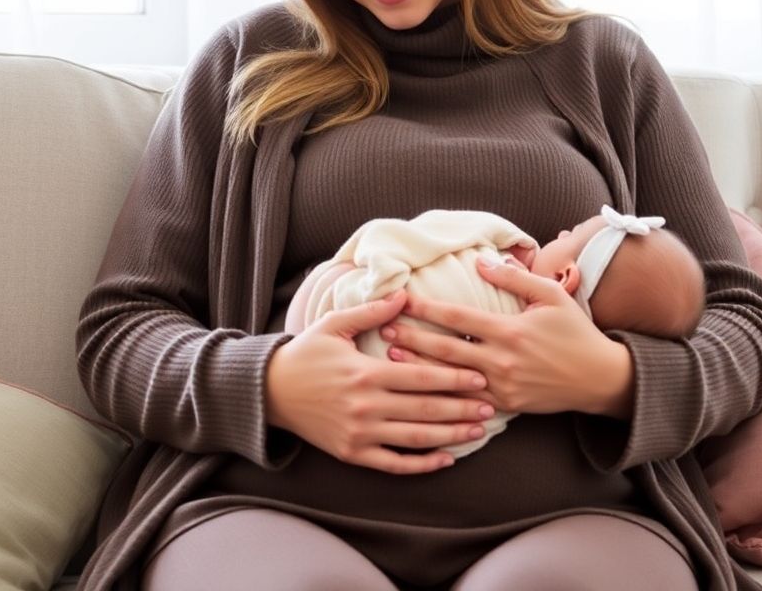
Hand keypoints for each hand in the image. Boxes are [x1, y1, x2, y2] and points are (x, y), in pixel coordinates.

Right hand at [266, 288, 497, 474]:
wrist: (269, 391)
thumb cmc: (306, 352)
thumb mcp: (335, 324)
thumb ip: (372, 311)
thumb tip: (405, 295)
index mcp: (365, 372)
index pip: (419, 376)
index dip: (452, 377)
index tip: (480, 375)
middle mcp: (365, 406)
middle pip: (424, 409)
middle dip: (461, 407)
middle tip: (492, 405)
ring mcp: (359, 433)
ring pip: (414, 438)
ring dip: (450, 435)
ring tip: (478, 430)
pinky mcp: (352, 453)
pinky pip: (393, 464)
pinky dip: (422, 465)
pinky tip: (446, 459)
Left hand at [380, 259, 633, 416]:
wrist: (600, 379)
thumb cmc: (576, 331)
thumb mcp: (550, 296)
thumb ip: (514, 278)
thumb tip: (481, 260)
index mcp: (510, 331)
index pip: (458, 317)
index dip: (427, 308)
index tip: (402, 300)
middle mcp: (502, 361)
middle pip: (446, 349)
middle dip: (412, 339)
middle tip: (383, 330)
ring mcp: (503, 387)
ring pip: (451, 379)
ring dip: (419, 368)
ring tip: (391, 359)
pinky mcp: (507, 405)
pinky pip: (468, 402)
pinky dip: (443, 396)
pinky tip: (421, 391)